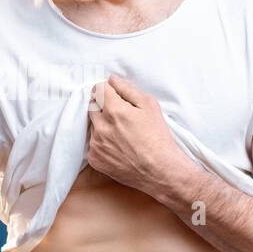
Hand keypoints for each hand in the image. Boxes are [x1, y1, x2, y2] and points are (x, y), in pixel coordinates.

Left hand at [86, 74, 192, 196]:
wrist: (160, 171)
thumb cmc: (159, 137)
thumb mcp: (150, 106)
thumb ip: (128, 89)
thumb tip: (112, 80)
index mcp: (114, 110)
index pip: (97, 89)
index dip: (107, 90)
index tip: (114, 96)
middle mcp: (101, 127)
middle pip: (92, 106)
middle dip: (103, 106)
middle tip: (121, 116)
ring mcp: (96, 144)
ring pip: (93, 125)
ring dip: (103, 125)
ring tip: (122, 134)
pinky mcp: (95, 159)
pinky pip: (93, 144)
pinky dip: (103, 143)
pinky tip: (119, 147)